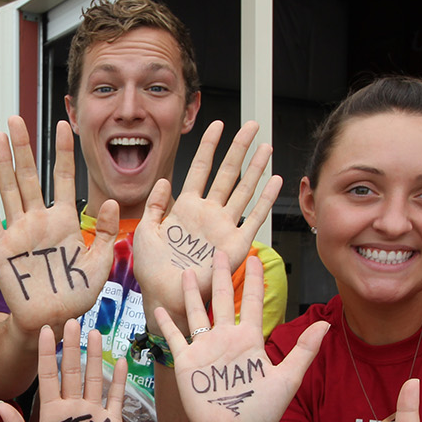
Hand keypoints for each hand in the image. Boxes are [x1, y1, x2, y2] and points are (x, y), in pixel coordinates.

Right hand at [0, 116, 118, 336]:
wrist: (51, 320)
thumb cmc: (77, 294)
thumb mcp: (102, 263)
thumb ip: (108, 233)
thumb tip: (113, 202)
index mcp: (64, 221)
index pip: (62, 177)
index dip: (63, 152)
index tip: (65, 124)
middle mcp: (39, 220)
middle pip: (30, 175)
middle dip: (24, 147)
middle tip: (17, 118)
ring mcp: (18, 231)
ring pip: (9, 188)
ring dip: (3, 161)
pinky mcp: (0, 246)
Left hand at [0, 319, 126, 421]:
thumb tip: (0, 405)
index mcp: (51, 411)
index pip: (48, 376)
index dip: (46, 354)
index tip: (44, 330)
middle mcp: (71, 406)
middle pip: (71, 370)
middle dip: (71, 346)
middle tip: (72, 319)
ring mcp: (93, 412)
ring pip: (93, 377)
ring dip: (95, 356)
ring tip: (95, 332)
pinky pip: (115, 397)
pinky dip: (119, 380)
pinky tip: (121, 361)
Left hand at [134, 120, 279, 332]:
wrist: (165, 296)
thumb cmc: (152, 270)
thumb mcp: (145, 231)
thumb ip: (154, 204)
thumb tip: (163, 180)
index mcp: (185, 207)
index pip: (200, 168)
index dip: (208, 146)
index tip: (217, 124)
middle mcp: (208, 213)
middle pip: (227, 173)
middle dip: (239, 148)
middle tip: (251, 126)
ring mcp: (224, 227)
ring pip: (243, 190)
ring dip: (256, 168)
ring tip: (266, 147)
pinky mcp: (236, 244)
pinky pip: (254, 217)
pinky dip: (266, 200)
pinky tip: (276, 180)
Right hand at [156, 252, 326, 421]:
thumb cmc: (262, 412)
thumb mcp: (287, 378)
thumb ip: (304, 350)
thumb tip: (328, 324)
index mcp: (249, 339)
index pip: (250, 301)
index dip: (253, 280)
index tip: (255, 257)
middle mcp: (226, 339)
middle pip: (221, 299)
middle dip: (221, 275)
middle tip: (220, 251)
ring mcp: (205, 349)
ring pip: (197, 313)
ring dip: (192, 292)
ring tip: (187, 271)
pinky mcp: (186, 362)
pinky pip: (175, 338)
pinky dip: (166, 322)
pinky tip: (159, 307)